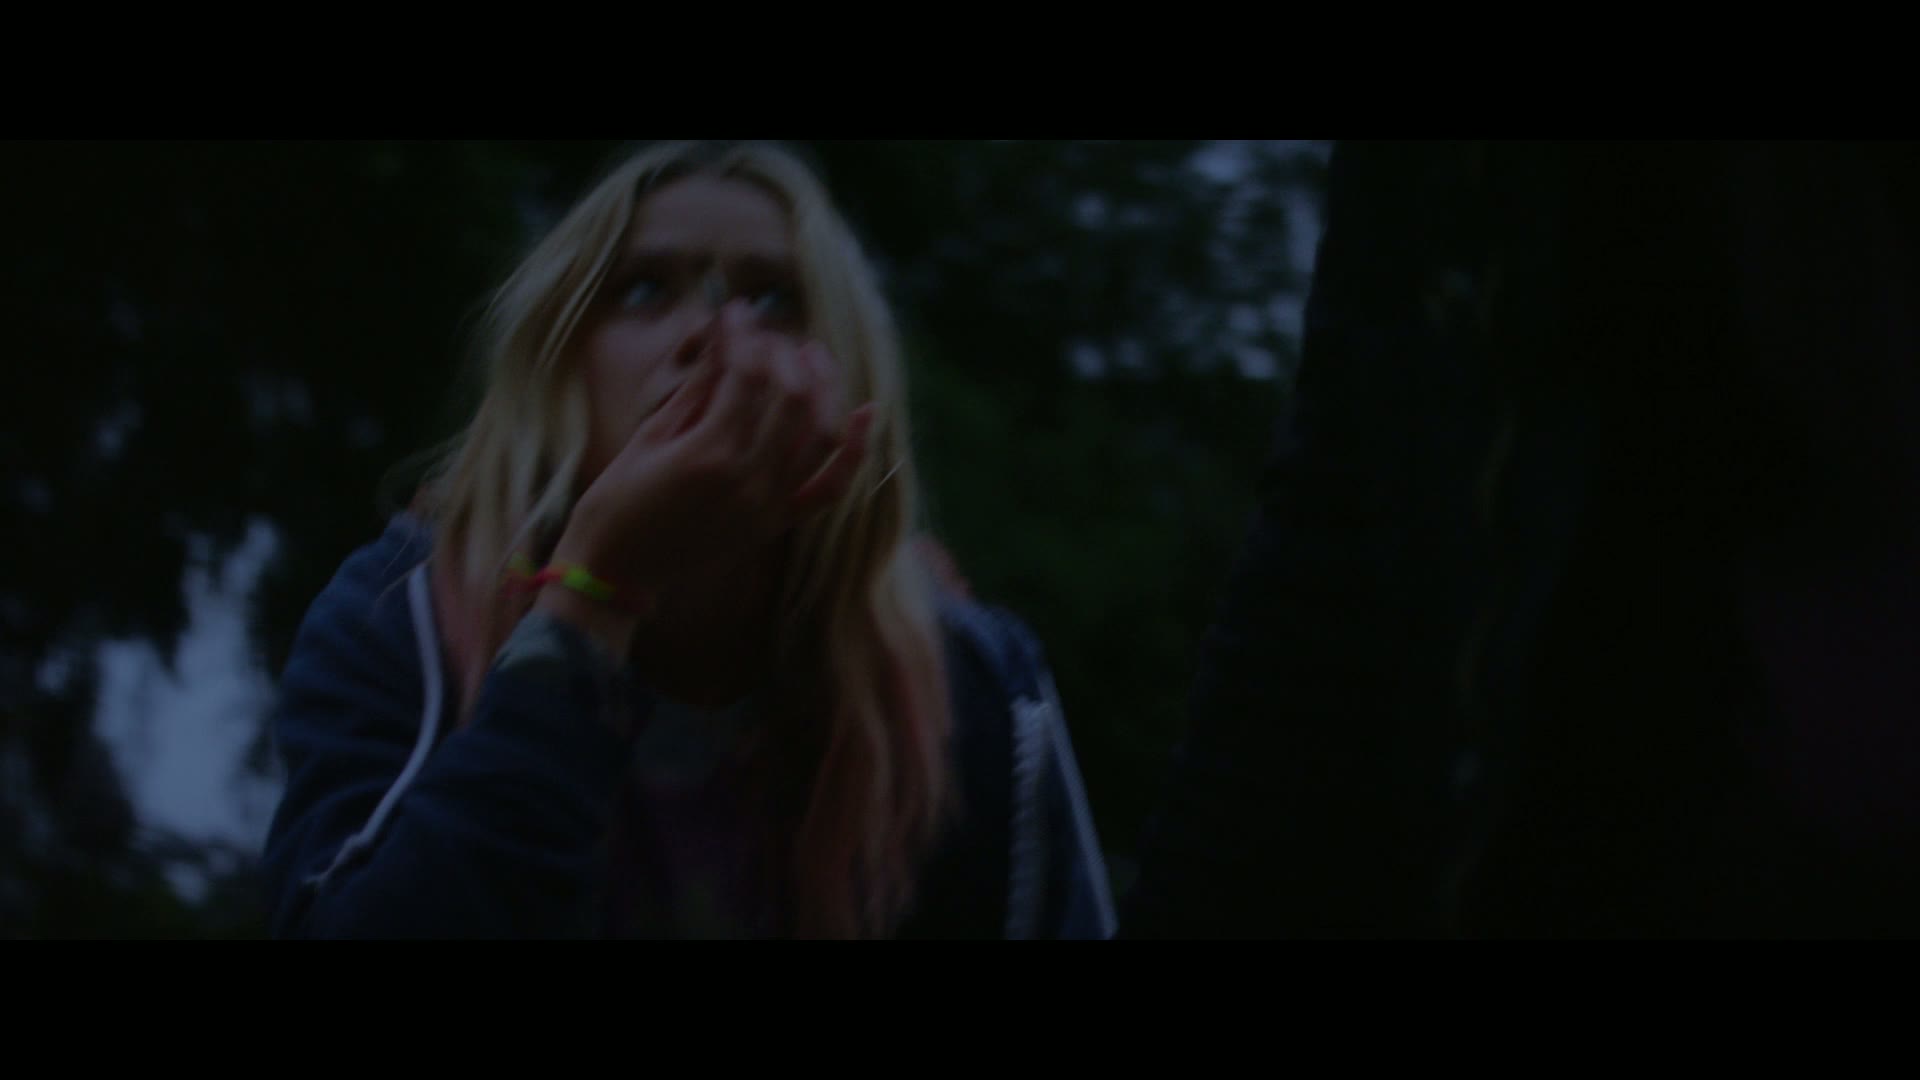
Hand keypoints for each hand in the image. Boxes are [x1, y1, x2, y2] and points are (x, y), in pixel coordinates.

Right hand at [553, 301, 874, 607]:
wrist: (617, 570)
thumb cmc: (617, 500)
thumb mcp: (651, 435)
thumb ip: (697, 386)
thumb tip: (724, 333)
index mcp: (709, 453)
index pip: (747, 375)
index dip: (745, 335)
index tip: (737, 312)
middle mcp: (748, 479)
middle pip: (792, 397)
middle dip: (784, 355)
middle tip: (766, 336)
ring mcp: (768, 505)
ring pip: (820, 433)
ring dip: (823, 387)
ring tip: (811, 355)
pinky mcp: (775, 524)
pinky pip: (829, 488)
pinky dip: (853, 451)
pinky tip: (866, 413)